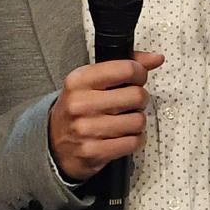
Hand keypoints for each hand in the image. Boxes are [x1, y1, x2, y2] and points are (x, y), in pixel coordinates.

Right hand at [49, 51, 163, 181]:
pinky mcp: (93, 151)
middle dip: (140, 99)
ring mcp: (86, 129)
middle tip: (132, 102)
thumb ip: (124, 65)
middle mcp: (81, 103)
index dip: (140, 73)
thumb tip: (156, 58)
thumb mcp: (92, 80)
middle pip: (137, 96)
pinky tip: (124, 135)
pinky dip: (135, 139)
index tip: (138, 78)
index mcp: (80, 80)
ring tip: (126, 119)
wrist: (54, 142)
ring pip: (138, 121)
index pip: (126, 69)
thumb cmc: (78, 108)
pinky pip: (132, 142)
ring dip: (138, 121)